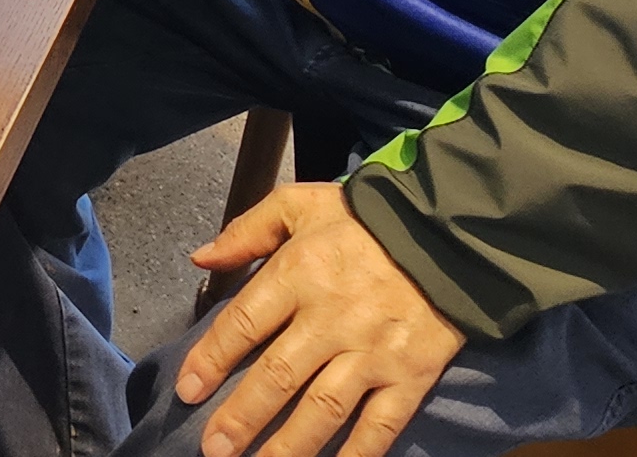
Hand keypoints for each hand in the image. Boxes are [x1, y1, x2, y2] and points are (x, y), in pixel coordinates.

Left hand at [174, 182, 465, 456]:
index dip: (211, 358)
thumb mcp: (301, 205)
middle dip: (242, 416)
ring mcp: (373, 352)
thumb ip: (247, 230)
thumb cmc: (366, 219)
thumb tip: (200, 257)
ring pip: (323, 408)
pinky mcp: (410, 376)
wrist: (450, 233)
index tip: (187, 390)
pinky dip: (357, 454)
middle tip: (214, 448)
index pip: (245, 323)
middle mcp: (333, 319)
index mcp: (300, 273)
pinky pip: (380, 424)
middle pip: (278, 375)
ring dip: (289, 445)